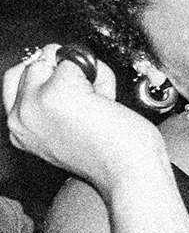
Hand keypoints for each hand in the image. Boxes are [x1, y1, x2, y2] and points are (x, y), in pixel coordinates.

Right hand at [2, 46, 163, 192]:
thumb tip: (60, 65)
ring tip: (102, 102)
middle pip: (32, 65)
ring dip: (86, 72)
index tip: (73, 84)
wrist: (130, 173)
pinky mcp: (56, 92)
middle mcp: (20, 117)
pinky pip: (79, 61)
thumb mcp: (68, 131)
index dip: (46, 74)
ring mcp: (34, 103)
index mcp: (19, 129)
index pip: (15, 80)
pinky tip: (108, 101)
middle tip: (90, 89)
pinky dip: (101, 74)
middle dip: (62, 67)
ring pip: (54, 59)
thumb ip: (53, 106)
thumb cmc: (113, 156)